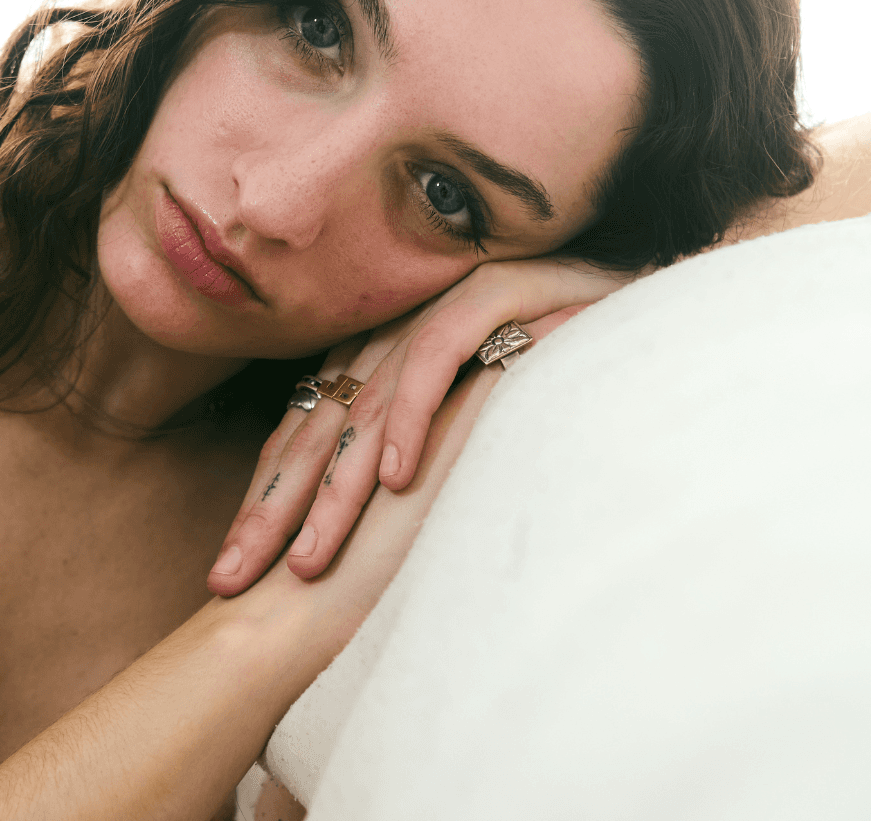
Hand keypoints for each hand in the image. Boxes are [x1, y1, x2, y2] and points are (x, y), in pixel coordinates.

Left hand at [207, 257, 626, 595]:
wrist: (641, 300)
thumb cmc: (562, 371)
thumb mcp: (475, 425)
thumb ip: (420, 458)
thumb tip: (369, 530)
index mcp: (383, 354)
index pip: (305, 430)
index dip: (265, 500)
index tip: (229, 575)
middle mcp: (400, 327)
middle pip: (317, 422)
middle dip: (272, 507)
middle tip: (231, 579)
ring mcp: (440, 307)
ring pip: (366, 400)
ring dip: (335, 485)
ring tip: (309, 554)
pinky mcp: (492, 292)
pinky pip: (437, 355)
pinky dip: (412, 415)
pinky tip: (395, 478)